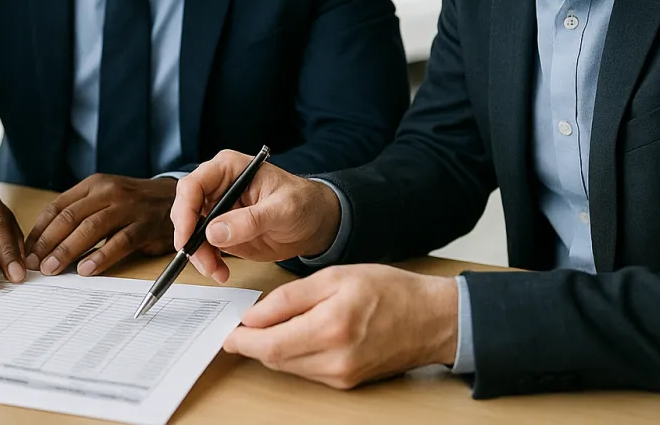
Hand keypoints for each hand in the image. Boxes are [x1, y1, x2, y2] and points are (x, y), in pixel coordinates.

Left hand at [24, 174, 176, 277]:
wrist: (175, 198)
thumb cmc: (133, 204)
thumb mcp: (105, 198)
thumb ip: (80, 214)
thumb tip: (46, 244)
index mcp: (94, 185)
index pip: (58, 207)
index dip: (40, 230)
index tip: (26, 251)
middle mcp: (108, 192)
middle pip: (70, 217)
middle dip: (48, 242)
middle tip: (34, 264)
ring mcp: (128, 207)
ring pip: (90, 228)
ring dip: (67, 250)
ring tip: (52, 269)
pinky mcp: (145, 225)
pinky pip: (119, 241)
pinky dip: (101, 256)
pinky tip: (87, 269)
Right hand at [170, 150, 340, 283]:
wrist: (315, 223)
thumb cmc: (303, 203)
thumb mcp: (282, 210)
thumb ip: (250, 220)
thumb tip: (215, 233)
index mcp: (228, 169)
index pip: (193, 185)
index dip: (185, 211)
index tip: (187, 237)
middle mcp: (217, 187)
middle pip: (186, 210)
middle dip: (189, 238)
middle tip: (202, 260)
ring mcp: (218, 210)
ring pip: (190, 231)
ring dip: (198, 254)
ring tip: (216, 271)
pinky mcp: (221, 231)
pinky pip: (203, 247)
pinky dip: (207, 261)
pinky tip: (220, 272)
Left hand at [223, 265, 458, 388]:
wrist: (432, 319)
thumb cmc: (390, 291)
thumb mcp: (334, 278)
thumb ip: (289, 298)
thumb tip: (254, 316)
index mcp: (331, 328)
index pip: (270, 343)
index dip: (242, 339)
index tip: (227, 331)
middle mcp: (336, 359)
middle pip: (276, 358)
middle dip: (253, 343)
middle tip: (238, 328)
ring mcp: (342, 375)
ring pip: (289, 366)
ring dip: (271, 349)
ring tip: (263, 327)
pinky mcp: (347, 382)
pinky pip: (306, 370)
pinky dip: (293, 354)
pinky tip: (292, 335)